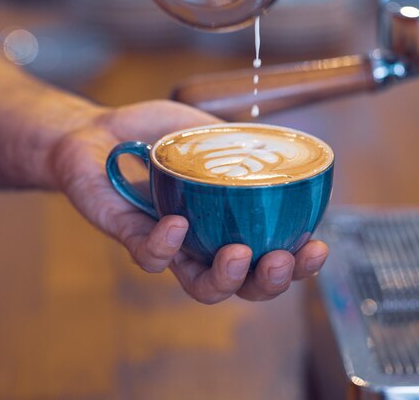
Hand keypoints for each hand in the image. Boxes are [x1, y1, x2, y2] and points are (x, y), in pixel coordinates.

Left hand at [51, 100, 328, 302]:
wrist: (99, 131)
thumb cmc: (157, 136)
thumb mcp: (209, 132)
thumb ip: (243, 144)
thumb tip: (284, 146)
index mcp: (230, 225)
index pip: (270, 257)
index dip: (298, 265)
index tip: (319, 247)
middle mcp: (204, 245)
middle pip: (244, 285)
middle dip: (270, 283)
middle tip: (282, 260)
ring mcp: (171, 248)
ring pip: (202, 287)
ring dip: (227, 279)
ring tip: (239, 253)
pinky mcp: (132, 238)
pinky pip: (151, 256)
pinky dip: (167, 244)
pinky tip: (179, 223)